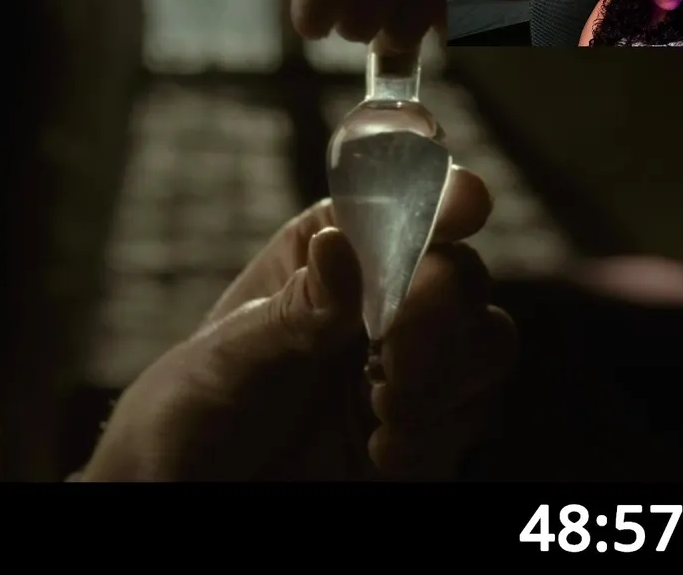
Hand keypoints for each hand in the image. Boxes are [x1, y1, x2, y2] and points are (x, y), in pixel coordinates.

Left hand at [77, 167, 515, 480]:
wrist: (194, 488)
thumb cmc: (200, 402)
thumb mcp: (235, 354)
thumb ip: (299, 308)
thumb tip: (339, 244)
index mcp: (330, 249)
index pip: (399, 203)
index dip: (441, 195)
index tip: (464, 204)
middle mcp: (383, 296)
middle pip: (462, 273)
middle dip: (438, 314)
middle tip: (389, 359)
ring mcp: (412, 361)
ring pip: (488, 341)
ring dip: (444, 377)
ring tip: (380, 413)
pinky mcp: (430, 425)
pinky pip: (476, 412)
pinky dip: (440, 432)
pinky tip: (381, 452)